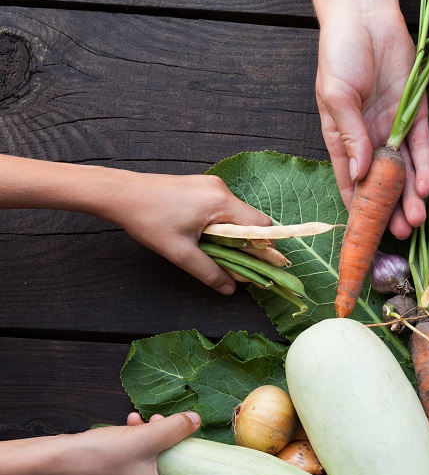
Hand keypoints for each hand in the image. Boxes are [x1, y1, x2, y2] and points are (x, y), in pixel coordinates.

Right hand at [54, 412, 201, 474]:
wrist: (53, 463)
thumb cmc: (101, 457)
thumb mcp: (147, 438)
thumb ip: (176, 429)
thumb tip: (196, 421)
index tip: (202, 471)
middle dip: (172, 453)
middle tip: (168, 430)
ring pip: (149, 473)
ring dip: (152, 445)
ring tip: (145, 422)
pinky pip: (132, 471)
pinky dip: (135, 450)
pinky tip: (129, 425)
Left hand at [113, 173, 272, 294]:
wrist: (120, 193)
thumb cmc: (148, 219)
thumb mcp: (180, 252)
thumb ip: (209, 272)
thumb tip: (230, 289)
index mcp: (221, 202)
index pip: (261, 226)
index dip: (264, 248)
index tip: (258, 266)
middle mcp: (221, 189)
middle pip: (251, 220)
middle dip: (247, 244)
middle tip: (234, 264)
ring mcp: (211, 185)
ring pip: (236, 215)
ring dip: (232, 235)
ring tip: (214, 251)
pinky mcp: (201, 186)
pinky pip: (223, 208)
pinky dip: (221, 225)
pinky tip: (204, 236)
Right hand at [314, 7, 428, 236]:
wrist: (366, 19)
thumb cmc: (340, 53)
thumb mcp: (337, 96)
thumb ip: (350, 136)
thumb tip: (358, 174)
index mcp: (342, 137)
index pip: (349, 181)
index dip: (358, 207)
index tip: (366, 232)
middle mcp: (367, 137)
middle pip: (381, 183)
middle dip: (390, 208)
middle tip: (402, 231)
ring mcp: (391, 127)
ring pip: (404, 170)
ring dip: (411, 195)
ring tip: (418, 219)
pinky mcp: (414, 113)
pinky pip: (421, 146)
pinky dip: (425, 166)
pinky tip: (428, 186)